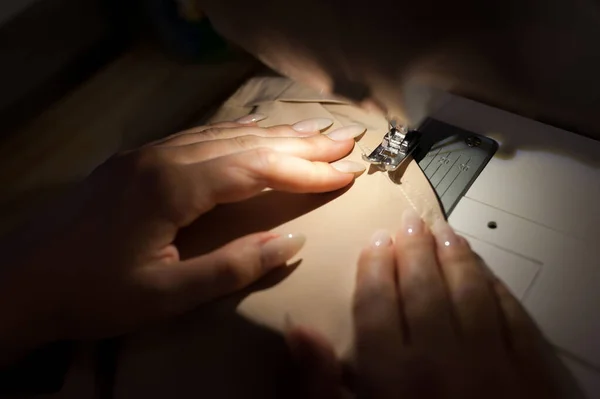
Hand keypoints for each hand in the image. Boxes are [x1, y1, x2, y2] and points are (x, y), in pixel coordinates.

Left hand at [0, 116, 365, 364]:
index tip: (348, 172)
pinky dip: (236, 133)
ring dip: (273, 134)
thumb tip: (290, 241)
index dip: (306, 171)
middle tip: (347, 139)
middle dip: (301, 142)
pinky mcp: (136, 160)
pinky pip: (198, 136)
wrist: (21, 282)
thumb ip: (232, 266)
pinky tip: (253, 130)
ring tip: (314, 133)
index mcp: (174, 187)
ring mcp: (147, 154)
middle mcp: (164, 157)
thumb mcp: (167, 293)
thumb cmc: (94, 294)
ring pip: (223, 134)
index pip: (256, 170)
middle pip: (246, 142)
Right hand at [287, 210, 583, 398]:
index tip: (375, 240)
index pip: (378, 302)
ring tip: (444, 231)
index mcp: (393, 376)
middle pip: (424, 287)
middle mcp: (442, 361)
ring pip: (470, 291)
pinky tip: (484, 271)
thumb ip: (320, 382)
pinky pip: (513, 315)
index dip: (375, 265)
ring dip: (455, 256)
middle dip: (414, 248)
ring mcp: (492, 364)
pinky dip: (496, 286)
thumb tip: (298, 329)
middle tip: (409, 222)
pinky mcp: (532, 373)